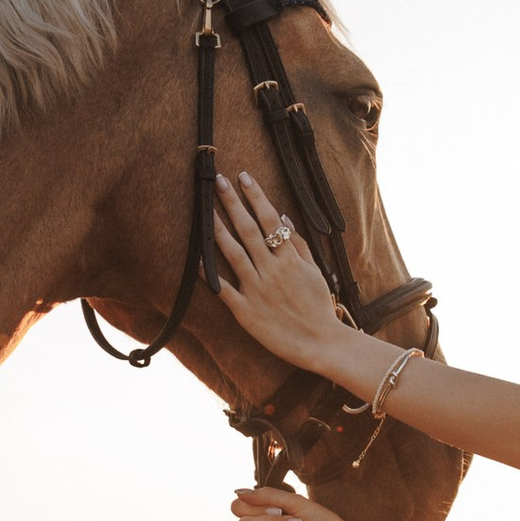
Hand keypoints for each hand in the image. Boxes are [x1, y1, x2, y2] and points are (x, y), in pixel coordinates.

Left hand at [213, 173, 352, 375]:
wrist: (321, 343)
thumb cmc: (318, 307)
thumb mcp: (315, 272)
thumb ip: (299, 244)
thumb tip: (284, 216)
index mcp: (289, 260)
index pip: (270, 220)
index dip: (256, 196)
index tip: (244, 177)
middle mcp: (271, 271)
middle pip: (248, 230)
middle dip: (232, 203)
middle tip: (218, 181)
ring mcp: (257, 290)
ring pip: (233, 254)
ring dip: (218, 230)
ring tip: (205, 210)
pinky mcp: (246, 312)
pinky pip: (224, 291)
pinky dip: (210, 276)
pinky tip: (198, 260)